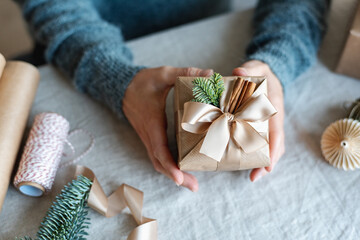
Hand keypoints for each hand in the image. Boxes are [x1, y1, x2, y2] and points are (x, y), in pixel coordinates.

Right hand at [123, 66, 212, 191]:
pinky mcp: (151, 137)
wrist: (122, 88)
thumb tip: (209, 74)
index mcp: (152, 122)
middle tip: (193, 187)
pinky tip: (182, 169)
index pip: (159, 149)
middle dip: (176, 177)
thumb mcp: (162, 73)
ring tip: (191, 184)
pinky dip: (169, 166)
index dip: (169, 165)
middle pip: (159, 162)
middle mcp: (149, 134)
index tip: (180, 178)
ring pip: (158, 161)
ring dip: (173, 174)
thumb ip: (184, 73)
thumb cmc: (142, 82)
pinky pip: (158, 156)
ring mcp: (149, 138)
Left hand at [233, 60, 284, 181]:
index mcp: (274, 108)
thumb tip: (239, 72)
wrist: (267, 75)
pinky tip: (244, 163)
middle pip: (275, 145)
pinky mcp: (259, 127)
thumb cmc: (262, 72)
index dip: (273, 149)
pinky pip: (259, 143)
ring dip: (262, 162)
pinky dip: (255, 154)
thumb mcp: (257, 67)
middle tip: (255, 177)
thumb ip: (250, 69)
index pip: (276, 131)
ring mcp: (267, 125)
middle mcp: (273, 120)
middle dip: (268, 162)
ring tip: (252, 176)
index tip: (269, 164)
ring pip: (269, 147)